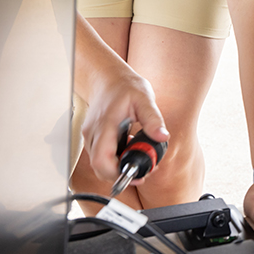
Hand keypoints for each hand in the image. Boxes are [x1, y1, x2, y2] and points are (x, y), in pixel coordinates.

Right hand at [82, 68, 168, 182]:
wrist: (107, 77)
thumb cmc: (125, 86)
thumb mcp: (144, 99)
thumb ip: (153, 119)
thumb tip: (162, 137)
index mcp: (105, 125)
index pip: (102, 160)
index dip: (117, 173)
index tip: (138, 175)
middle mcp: (93, 133)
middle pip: (99, 167)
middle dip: (120, 174)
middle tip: (144, 171)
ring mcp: (91, 136)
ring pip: (99, 163)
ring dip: (118, 166)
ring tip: (139, 156)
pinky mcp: (93, 136)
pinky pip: (101, 155)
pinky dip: (115, 158)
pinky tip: (129, 148)